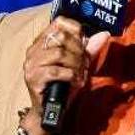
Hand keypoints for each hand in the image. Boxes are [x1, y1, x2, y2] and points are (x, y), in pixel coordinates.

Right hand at [22, 17, 109, 134]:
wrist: (50, 111)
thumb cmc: (63, 86)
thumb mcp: (78, 65)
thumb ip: (89, 50)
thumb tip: (104, 34)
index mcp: (42, 42)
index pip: (59, 22)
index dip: (76, 30)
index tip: (84, 44)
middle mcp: (33, 50)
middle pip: (61, 37)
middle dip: (79, 51)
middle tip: (85, 65)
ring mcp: (31, 64)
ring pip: (60, 53)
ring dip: (76, 65)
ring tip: (80, 75)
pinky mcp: (33, 78)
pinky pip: (57, 71)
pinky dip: (71, 76)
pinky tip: (75, 82)